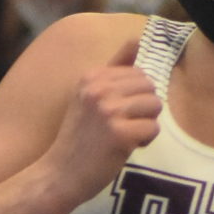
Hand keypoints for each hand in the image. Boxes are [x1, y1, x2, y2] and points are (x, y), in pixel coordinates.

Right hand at [43, 33, 159, 206]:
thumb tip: (136, 39)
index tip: (115, 114)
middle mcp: (99, 89)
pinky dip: (144, 141)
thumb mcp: (88, 96)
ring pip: (154, 106)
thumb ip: (114, 68)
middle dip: (143, 109)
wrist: (59, 175)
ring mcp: (109, 111)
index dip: (134, 97)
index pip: (137, 73)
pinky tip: (125, 149)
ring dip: (145, 124)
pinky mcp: (119, 134)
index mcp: (91, 76)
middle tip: (123, 127)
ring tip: (125, 136)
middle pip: (149, 87)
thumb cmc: (78, 138)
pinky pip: (152, 128)